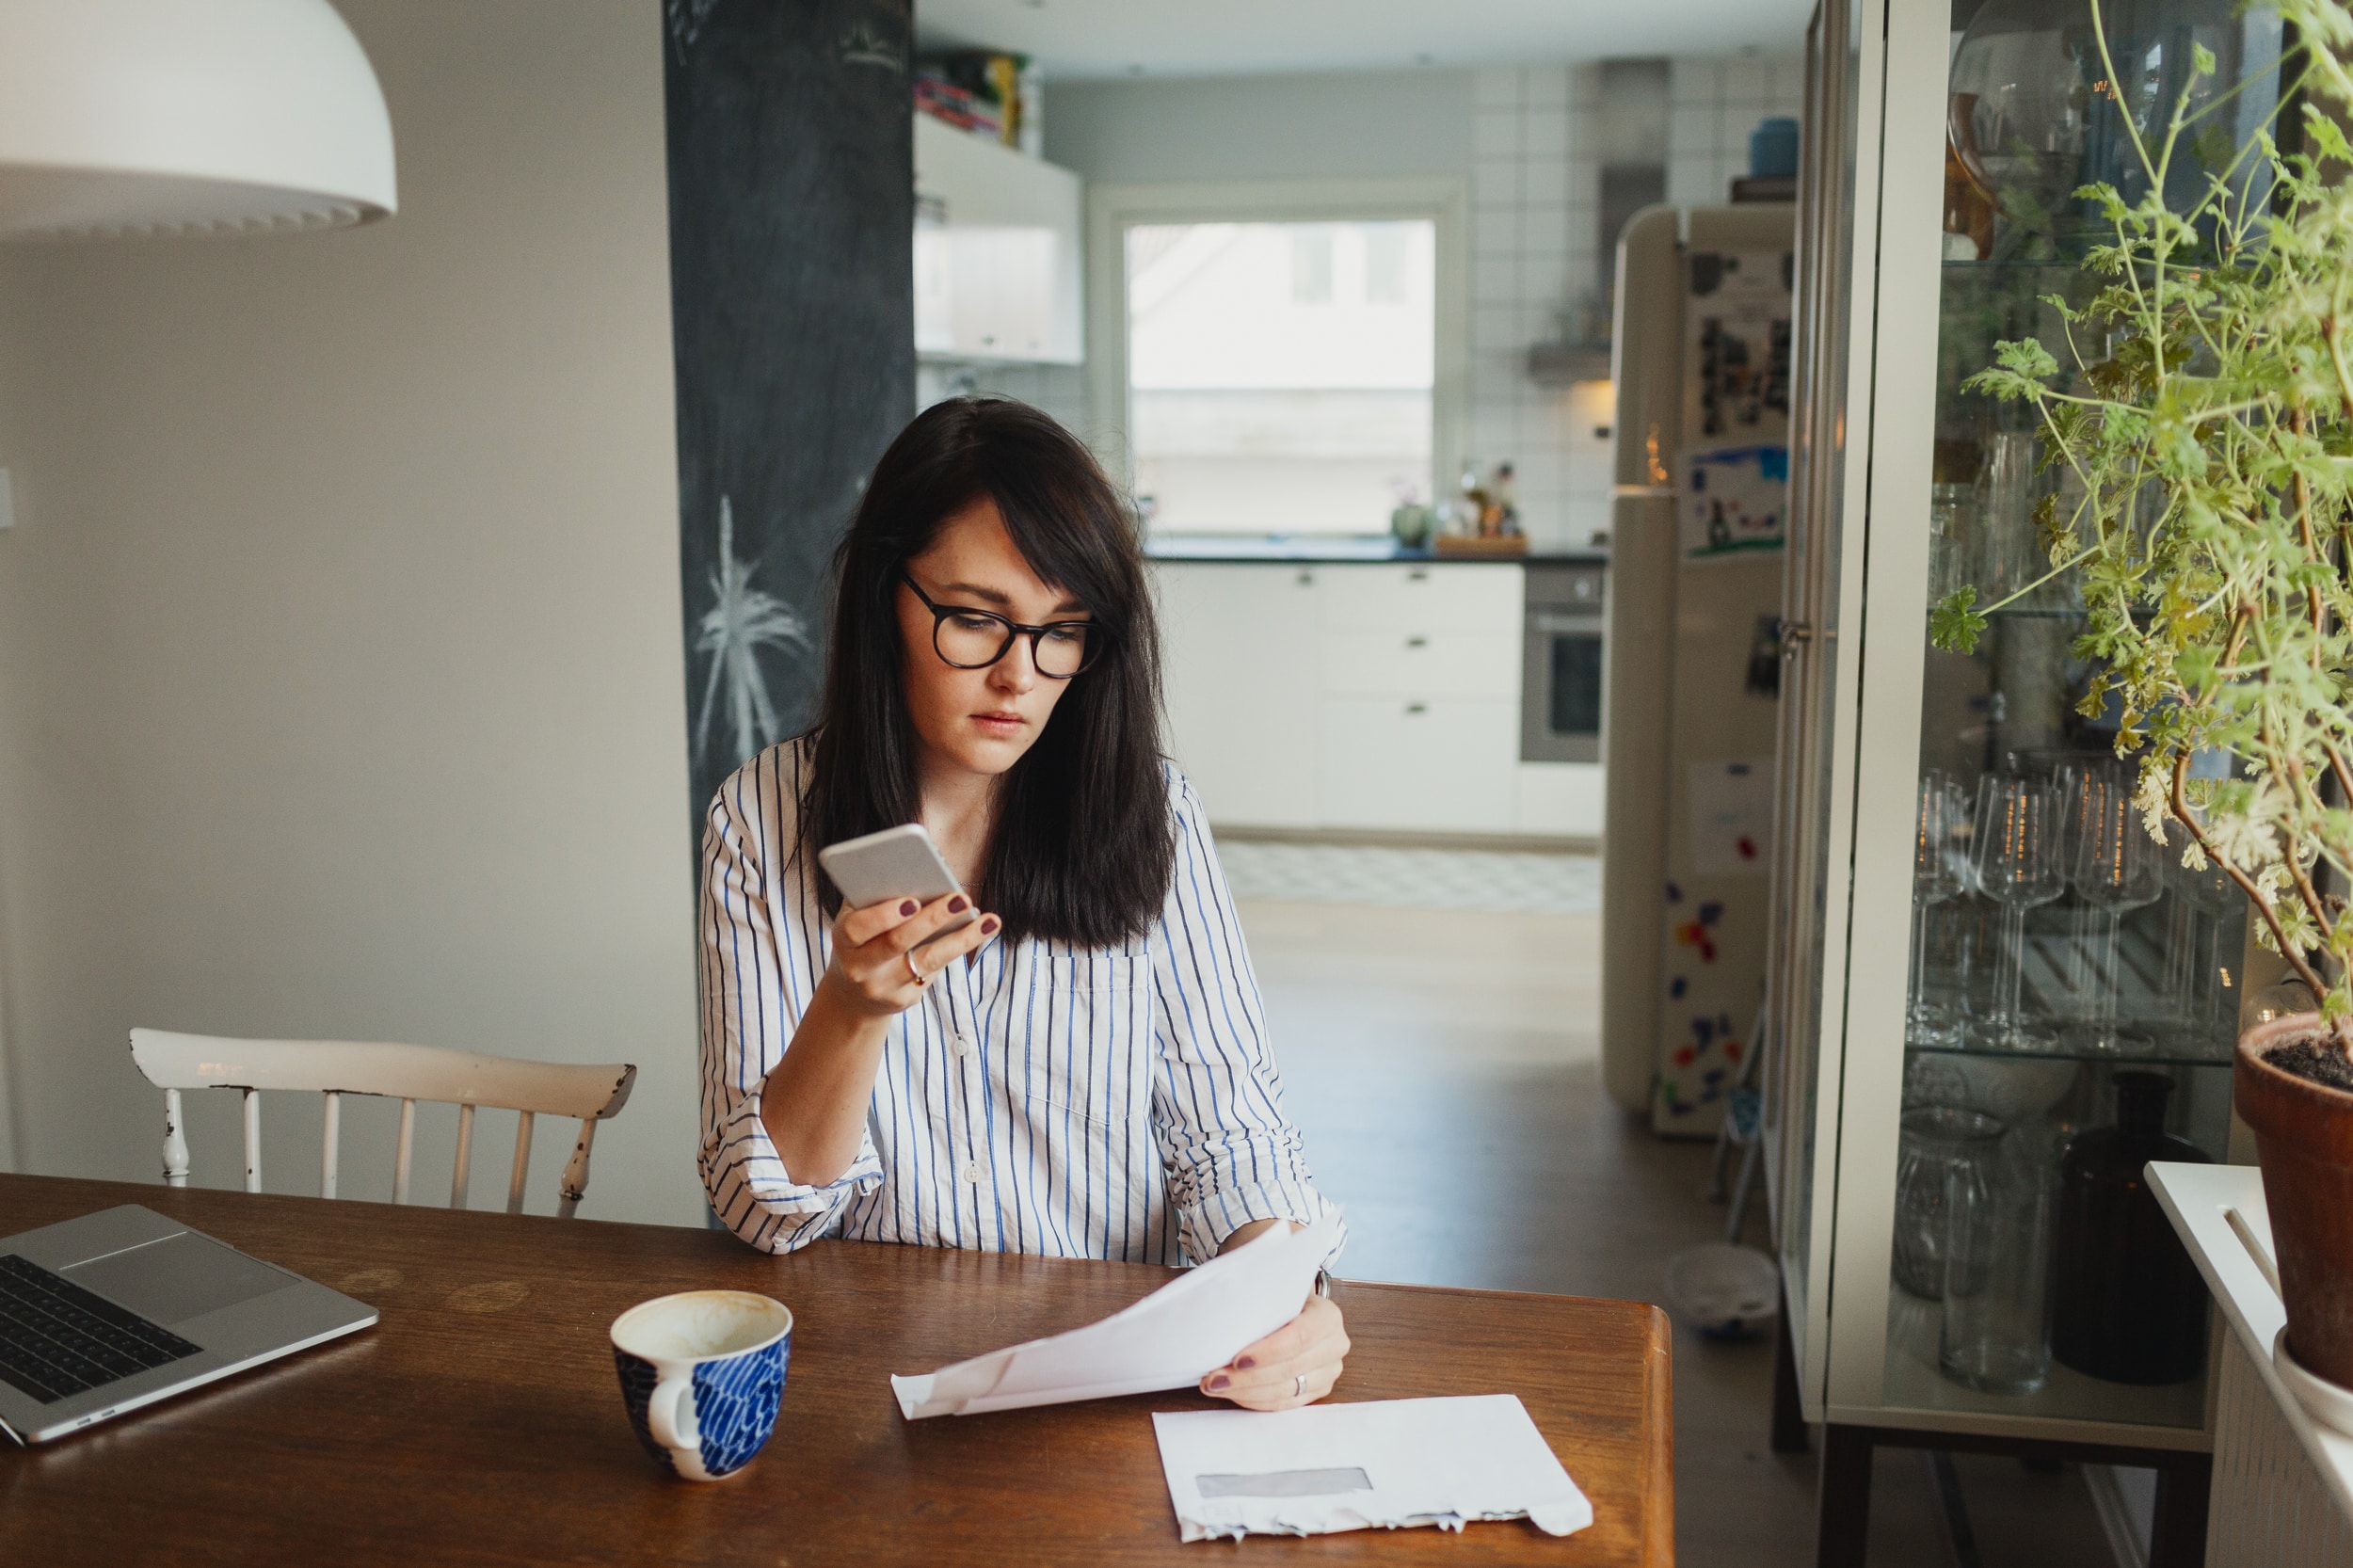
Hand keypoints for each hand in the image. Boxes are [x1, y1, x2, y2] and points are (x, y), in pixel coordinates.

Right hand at [823, 893, 996, 1017]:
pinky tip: (981, 931)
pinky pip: (936, 970)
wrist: (854, 995)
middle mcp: (859, 969)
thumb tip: (911, 868)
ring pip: (927, 960)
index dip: (884, 915)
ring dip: (961, 938)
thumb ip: (873, 896)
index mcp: (844, 941)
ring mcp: (883, 988)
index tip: (912, 901)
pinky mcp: (905, 999)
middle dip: (931, 919)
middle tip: (961, 898)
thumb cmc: (862, 940)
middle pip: (896, 943)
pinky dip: (959, 947)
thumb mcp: (856, 919)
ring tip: (987, 919)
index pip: (859, 928)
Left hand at [1198, 1295, 1348, 1410]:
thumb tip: (1221, 1316)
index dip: (1267, 1352)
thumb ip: (1259, 1304)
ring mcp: (1328, 1373)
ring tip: (1215, 1386)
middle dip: (1247, 1378)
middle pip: (1289, 1369)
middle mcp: (1334, 1346)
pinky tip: (1233, 1393)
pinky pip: (1283, 1404)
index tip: (1237, 1360)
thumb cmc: (1283, 1300)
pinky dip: (1254, 1400)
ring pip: (1284, 1392)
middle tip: (1214, 1378)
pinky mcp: (1317, 1391)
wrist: (1300, 1311)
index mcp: (1328, 1317)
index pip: (1299, 1338)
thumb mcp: (1277, 1293)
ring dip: (1245, 1392)